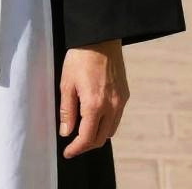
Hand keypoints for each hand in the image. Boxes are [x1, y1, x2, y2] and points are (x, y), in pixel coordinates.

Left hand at [59, 38, 128, 158]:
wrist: (100, 38)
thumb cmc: (80, 58)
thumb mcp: (66, 82)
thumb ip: (67, 110)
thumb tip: (66, 132)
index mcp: (94, 105)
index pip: (87, 138)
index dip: (76, 148)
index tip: (67, 152)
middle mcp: (111, 107)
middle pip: (101, 138)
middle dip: (87, 144)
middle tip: (73, 144)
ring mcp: (121, 102)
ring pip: (110, 130)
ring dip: (97, 135)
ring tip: (83, 130)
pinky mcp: (125, 95)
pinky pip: (116, 117)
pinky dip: (106, 123)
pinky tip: (95, 116)